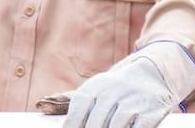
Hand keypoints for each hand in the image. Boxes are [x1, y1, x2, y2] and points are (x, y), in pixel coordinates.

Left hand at [40, 41, 194, 127]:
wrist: (153, 72)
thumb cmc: (115, 89)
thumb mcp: (94, 89)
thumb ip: (69, 101)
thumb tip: (41, 105)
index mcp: (94, 88)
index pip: (77, 115)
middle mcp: (113, 91)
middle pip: (96, 124)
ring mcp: (134, 99)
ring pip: (117, 125)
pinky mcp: (153, 109)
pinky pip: (140, 126)